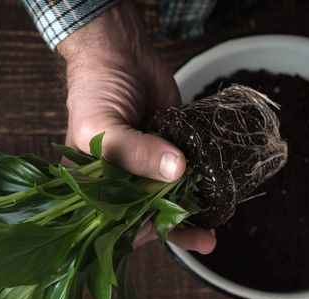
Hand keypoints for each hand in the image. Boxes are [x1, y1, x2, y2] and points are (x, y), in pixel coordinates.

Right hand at [57, 1, 215, 253]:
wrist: (118, 51)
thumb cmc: (94, 90)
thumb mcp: (101, 127)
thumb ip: (134, 152)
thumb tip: (176, 172)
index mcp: (93, 188)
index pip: (115, 223)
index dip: (141, 235)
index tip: (168, 237)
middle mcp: (120, 183)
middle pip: (146, 217)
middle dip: (174, 229)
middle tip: (204, 238)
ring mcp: (147, 167)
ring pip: (170, 200)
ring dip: (191, 214)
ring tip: (213, 230)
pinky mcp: (171, 150)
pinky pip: (187, 174)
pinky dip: (200, 186)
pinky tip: (215, 197)